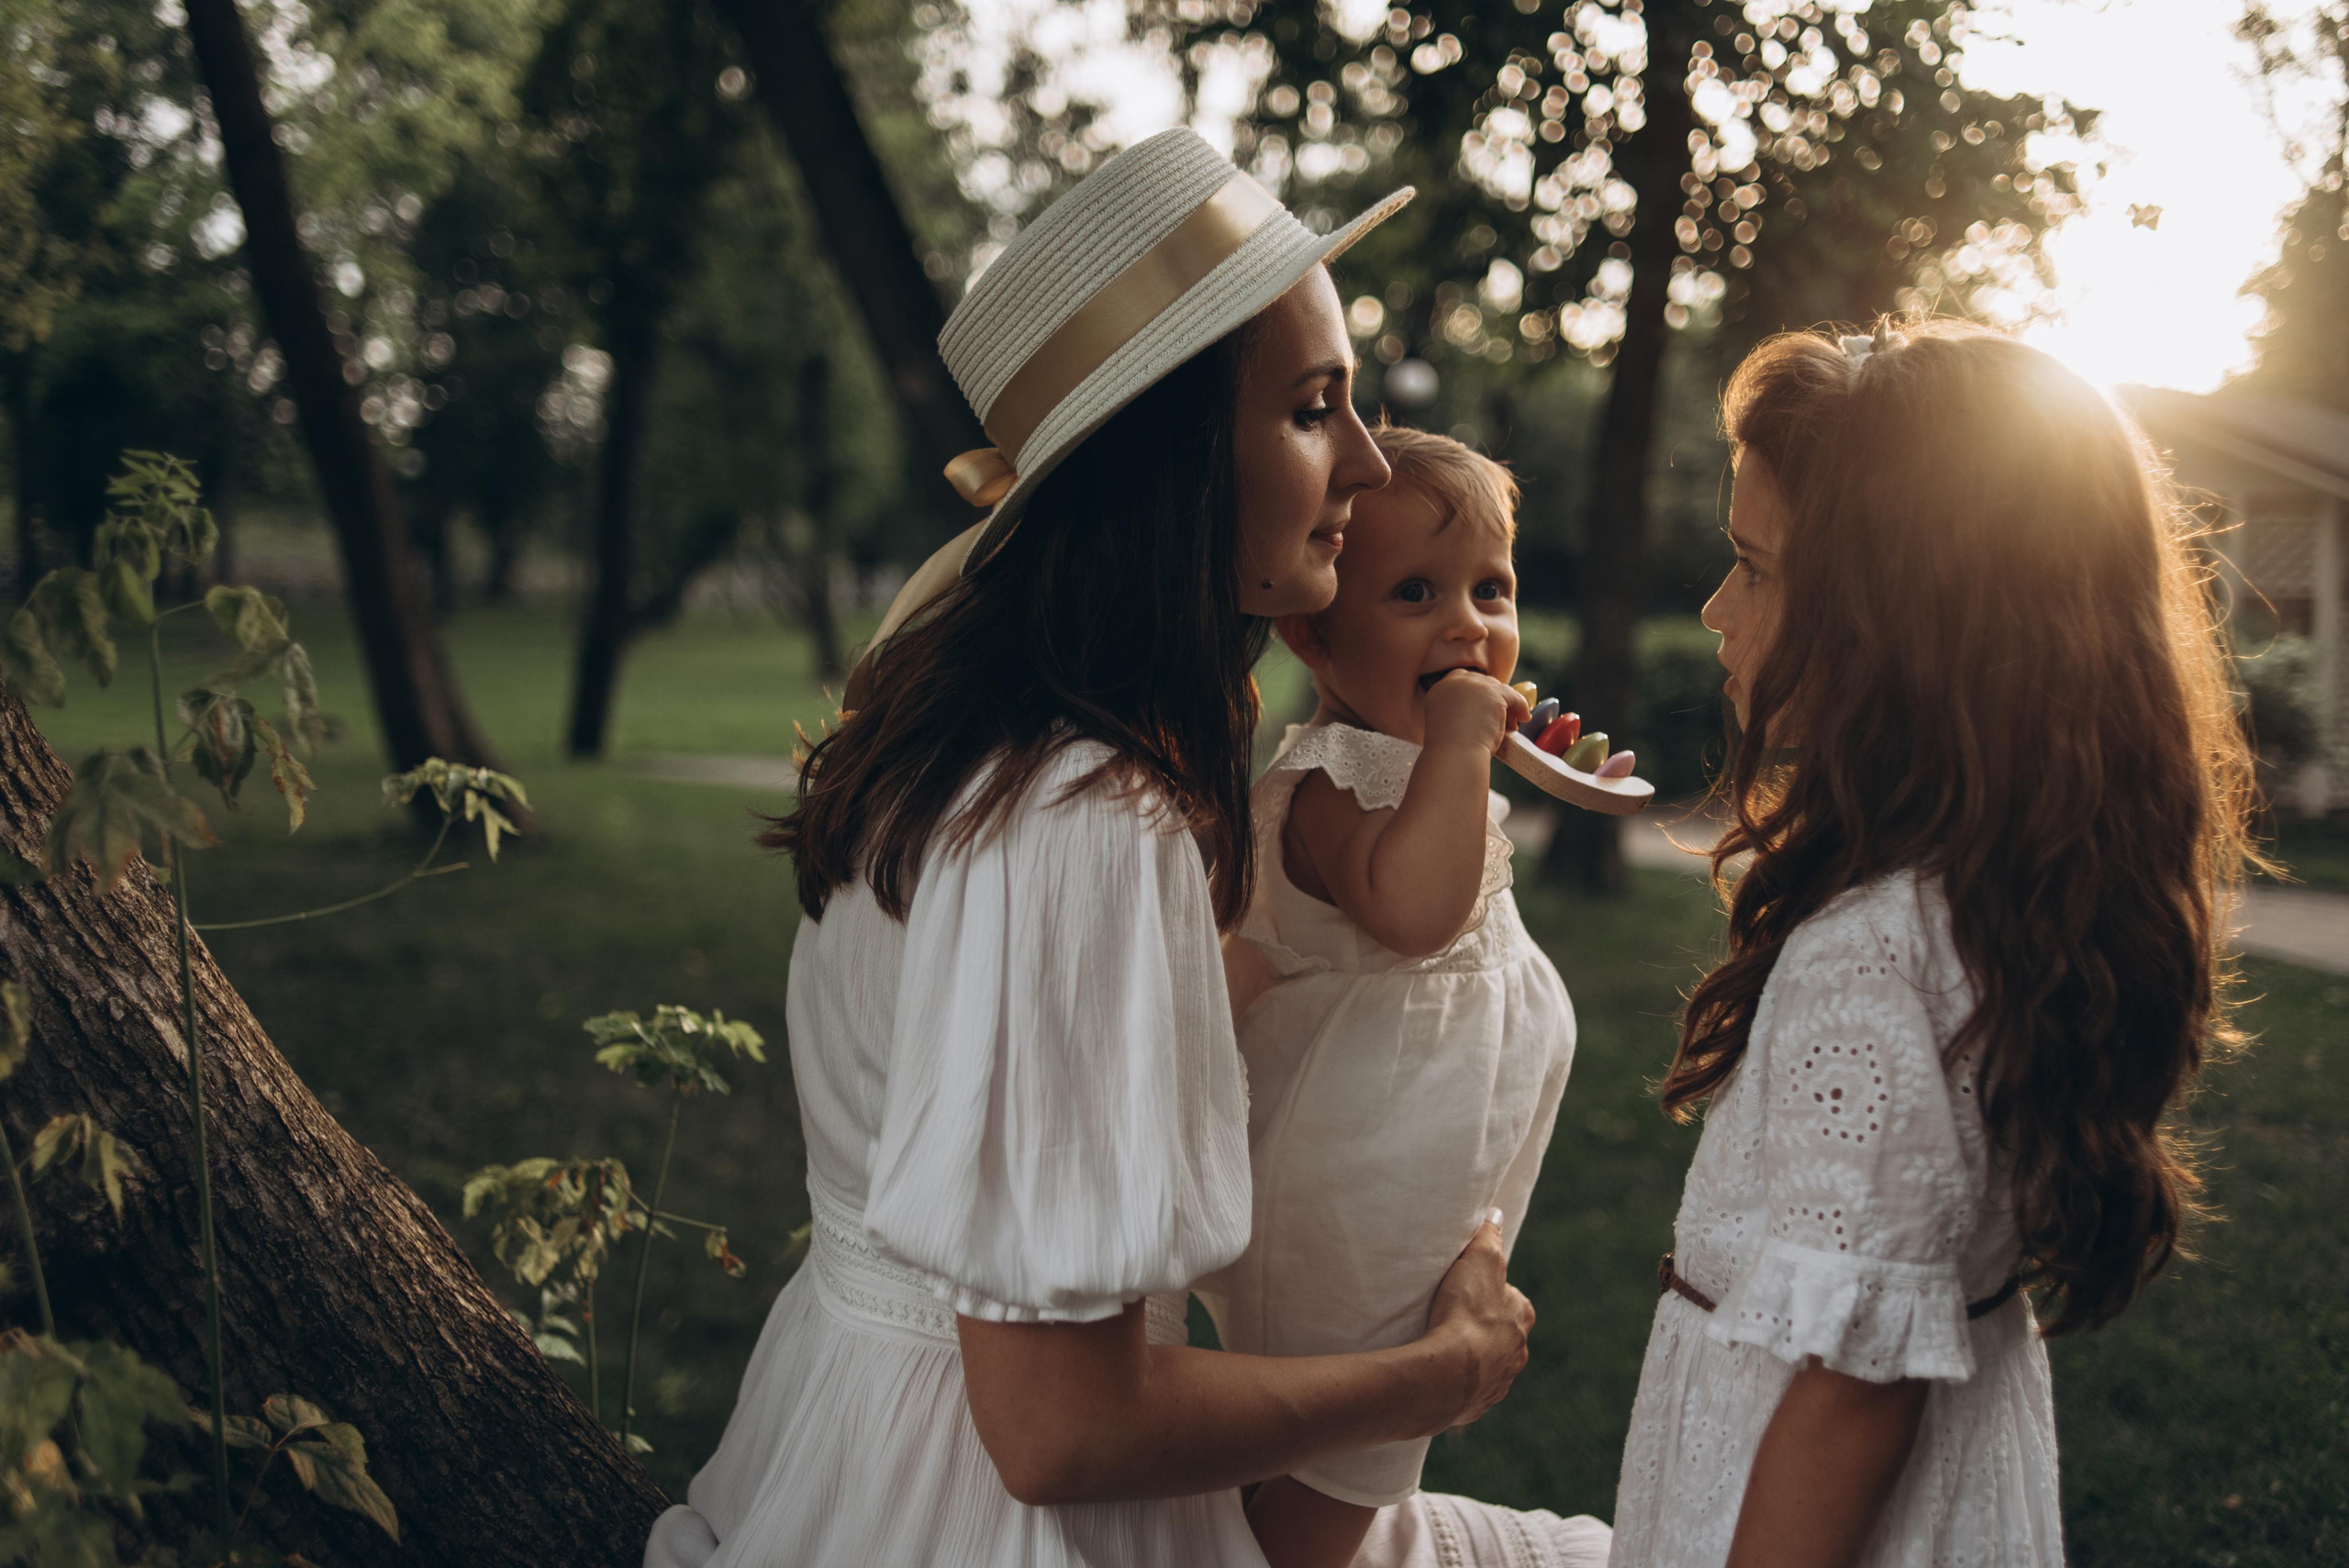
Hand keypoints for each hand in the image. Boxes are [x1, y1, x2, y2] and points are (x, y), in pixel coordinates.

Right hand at [1421, 671, 1531, 757]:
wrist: (1454, 756)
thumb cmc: (1450, 750)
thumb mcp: (1448, 724)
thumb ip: (1458, 712)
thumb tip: (1480, 712)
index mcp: (1439, 690)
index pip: (1461, 680)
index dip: (1476, 693)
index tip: (1485, 707)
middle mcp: (1454, 682)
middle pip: (1481, 682)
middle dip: (1492, 698)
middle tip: (1500, 718)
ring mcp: (1474, 686)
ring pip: (1498, 688)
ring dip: (1506, 705)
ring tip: (1511, 725)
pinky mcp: (1492, 693)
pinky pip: (1512, 695)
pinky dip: (1520, 706)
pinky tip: (1524, 718)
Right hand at [1421, 1216, 1533, 1431]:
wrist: (1449, 1373)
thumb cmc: (1467, 1312)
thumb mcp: (1480, 1259)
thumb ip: (1489, 1235)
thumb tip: (1498, 1213)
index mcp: (1522, 1318)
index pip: (1513, 1300)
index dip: (1494, 1292)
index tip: (1472, 1289)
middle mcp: (1518, 1353)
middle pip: (1503, 1335)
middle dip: (1486, 1329)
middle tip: (1455, 1319)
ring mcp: (1499, 1382)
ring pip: (1490, 1366)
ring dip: (1473, 1358)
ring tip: (1444, 1349)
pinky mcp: (1477, 1405)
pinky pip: (1470, 1392)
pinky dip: (1459, 1384)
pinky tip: (1440, 1376)